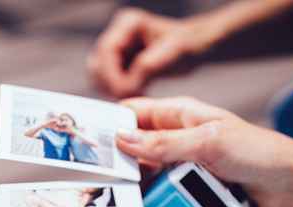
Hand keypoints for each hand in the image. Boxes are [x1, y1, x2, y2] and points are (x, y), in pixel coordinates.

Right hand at [87, 8, 220, 97]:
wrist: (195, 48)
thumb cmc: (187, 46)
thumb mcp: (171, 54)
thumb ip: (146, 68)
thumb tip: (125, 89)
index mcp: (128, 24)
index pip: (106, 51)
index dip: (112, 75)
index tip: (126, 92)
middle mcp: (118, 34)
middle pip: (97, 64)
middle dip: (111, 83)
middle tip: (131, 96)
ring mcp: (116, 49)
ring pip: (99, 75)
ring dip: (113, 89)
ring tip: (137, 94)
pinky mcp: (118, 64)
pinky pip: (107, 82)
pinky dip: (119, 91)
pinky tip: (137, 93)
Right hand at [115, 96, 292, 206]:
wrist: (291, 190)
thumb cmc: (260, 153)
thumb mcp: (208, 142)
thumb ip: (165, 143)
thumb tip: (124, 140)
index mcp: (181, 115)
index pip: (134, 113)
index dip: (112, 123)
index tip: (92, 141)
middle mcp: (178, 140)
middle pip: (135, 148)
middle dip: (120, 162)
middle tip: (101, 178)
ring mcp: (183, 168)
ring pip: (146, 176)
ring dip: (137, 187)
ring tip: (119, 200)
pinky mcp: (191, 193)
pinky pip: (163, 197)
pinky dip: (153, 204)